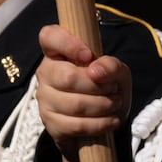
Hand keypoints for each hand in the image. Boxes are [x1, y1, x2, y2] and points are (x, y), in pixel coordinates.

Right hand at [36, 23, 131, 161]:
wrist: (103, 120)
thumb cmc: (106, 86)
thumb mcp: (117, 72)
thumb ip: (110, 65)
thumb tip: (95, 70)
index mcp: (58, 52)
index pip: (49, 37)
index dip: (67, 43)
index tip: (89, 55)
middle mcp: (46, 73)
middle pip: (68, 77)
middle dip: (99, 86)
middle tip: (113, 89)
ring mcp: (45, 99)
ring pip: (74, 104)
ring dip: (103, 105)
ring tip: (115, 103)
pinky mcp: (50, 123)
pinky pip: (75, 125)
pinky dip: (99, 124)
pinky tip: (111, 121)